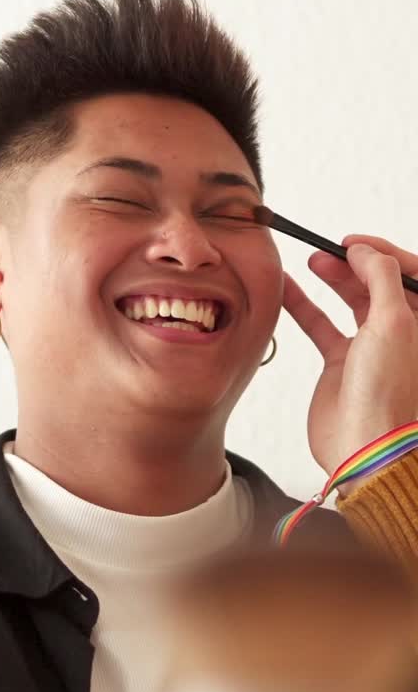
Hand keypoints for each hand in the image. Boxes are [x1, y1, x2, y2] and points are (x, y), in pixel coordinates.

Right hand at [282, 235, 417, 489]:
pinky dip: (304, 306)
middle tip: (327, 251)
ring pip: (352, 301)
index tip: (354, 244)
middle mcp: (401, 333)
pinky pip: (322, 325)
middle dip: (354, 263)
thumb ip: (380, 277)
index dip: (384, 253)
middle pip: (379, 283)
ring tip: (309, 261)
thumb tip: (362, 251)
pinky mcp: (342, 365)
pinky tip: (287, 289)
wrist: (364, 447)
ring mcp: (371, 348)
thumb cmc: (389, 394)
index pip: (411, 273)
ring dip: (331, 279)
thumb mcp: (393, 322)